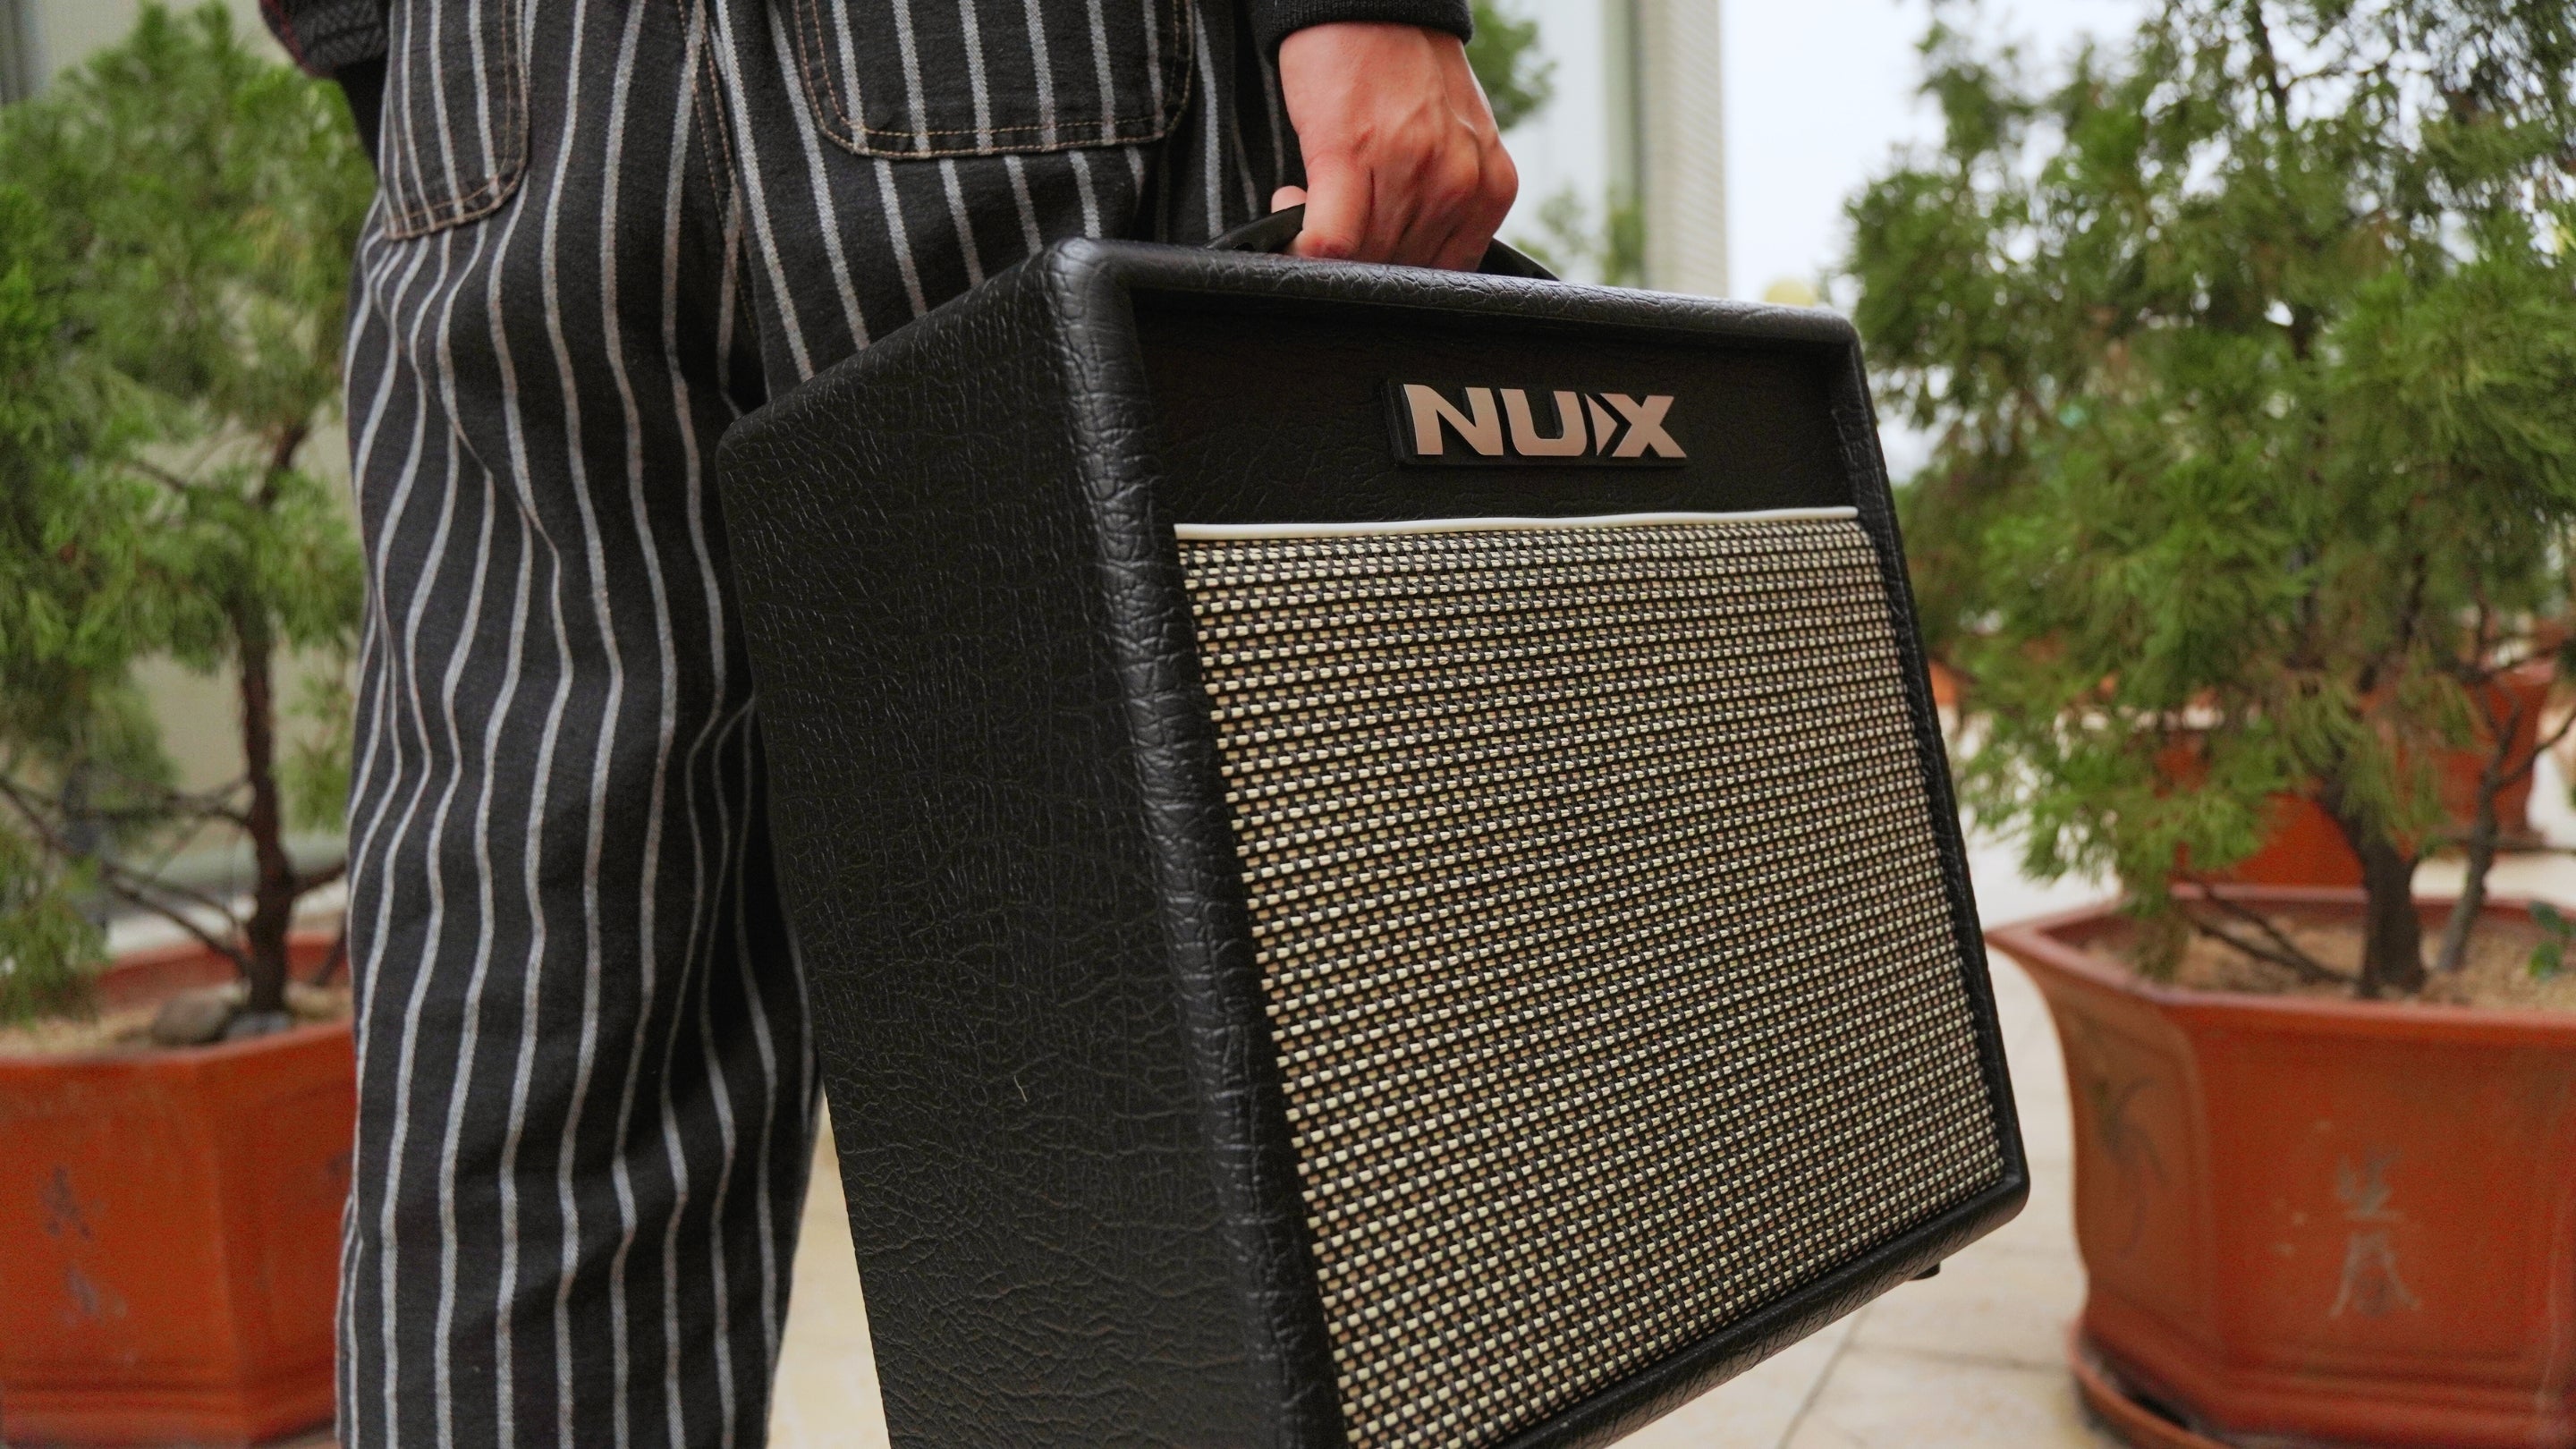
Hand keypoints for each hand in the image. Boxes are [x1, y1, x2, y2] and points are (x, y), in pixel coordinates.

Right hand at [1270, 23, 1517, 270]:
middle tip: (1335, 220)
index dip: (1395, 275)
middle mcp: (1458, 185)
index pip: (1441, 277)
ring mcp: (1410, 171)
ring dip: (1324, 244)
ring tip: (1316, 196)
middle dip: (1357, 261)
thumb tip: (1405, 260)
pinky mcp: (1352, 155)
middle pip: (1400, 273)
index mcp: (1490, 188)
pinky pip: (1329, 243)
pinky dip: (1301, 238)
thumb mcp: (1453, 144)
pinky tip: (1293, 198)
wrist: (1371, 0)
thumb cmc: (1403, 71)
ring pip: (1363, 263)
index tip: (1368, 250)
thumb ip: (1445, 203)